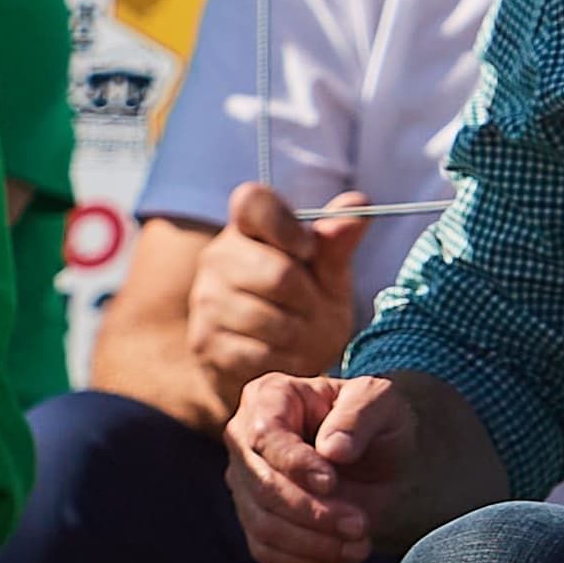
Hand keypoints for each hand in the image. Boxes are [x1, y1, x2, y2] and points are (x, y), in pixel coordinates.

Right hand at [189, 184, 367, 414]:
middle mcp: (218, 257)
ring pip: (270, 319)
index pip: (253, 201)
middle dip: (311, 299)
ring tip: (306, 335)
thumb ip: (338, 243)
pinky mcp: (205, 342)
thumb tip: (358, 205)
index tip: (309, 250)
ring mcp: (206, 300)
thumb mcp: (329, 274)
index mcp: (249, 227)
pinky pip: (259, 353)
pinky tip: (287, 356)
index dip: (285, 225)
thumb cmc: (305, 306)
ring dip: (302, 335)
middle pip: (278, 274)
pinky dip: (285, 360)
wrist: (275, 362)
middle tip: (318, 310)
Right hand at [227, 372, 422, 562]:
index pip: (265, 436)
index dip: (296, 465)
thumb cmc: (376, 418)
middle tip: (360, 524)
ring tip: (359, 543)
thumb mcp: (381, 401)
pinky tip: (342, 553)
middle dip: (312, 511)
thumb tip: (332, 449)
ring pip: (262, 524)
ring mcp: (245, 482)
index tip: (332, 482)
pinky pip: (267, 550)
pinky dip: (305, 559)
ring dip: (313, 542)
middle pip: (262, 486)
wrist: (379, 456)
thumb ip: (359, 415)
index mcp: (269, 396)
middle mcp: (244, 439)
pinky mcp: (254, 519)